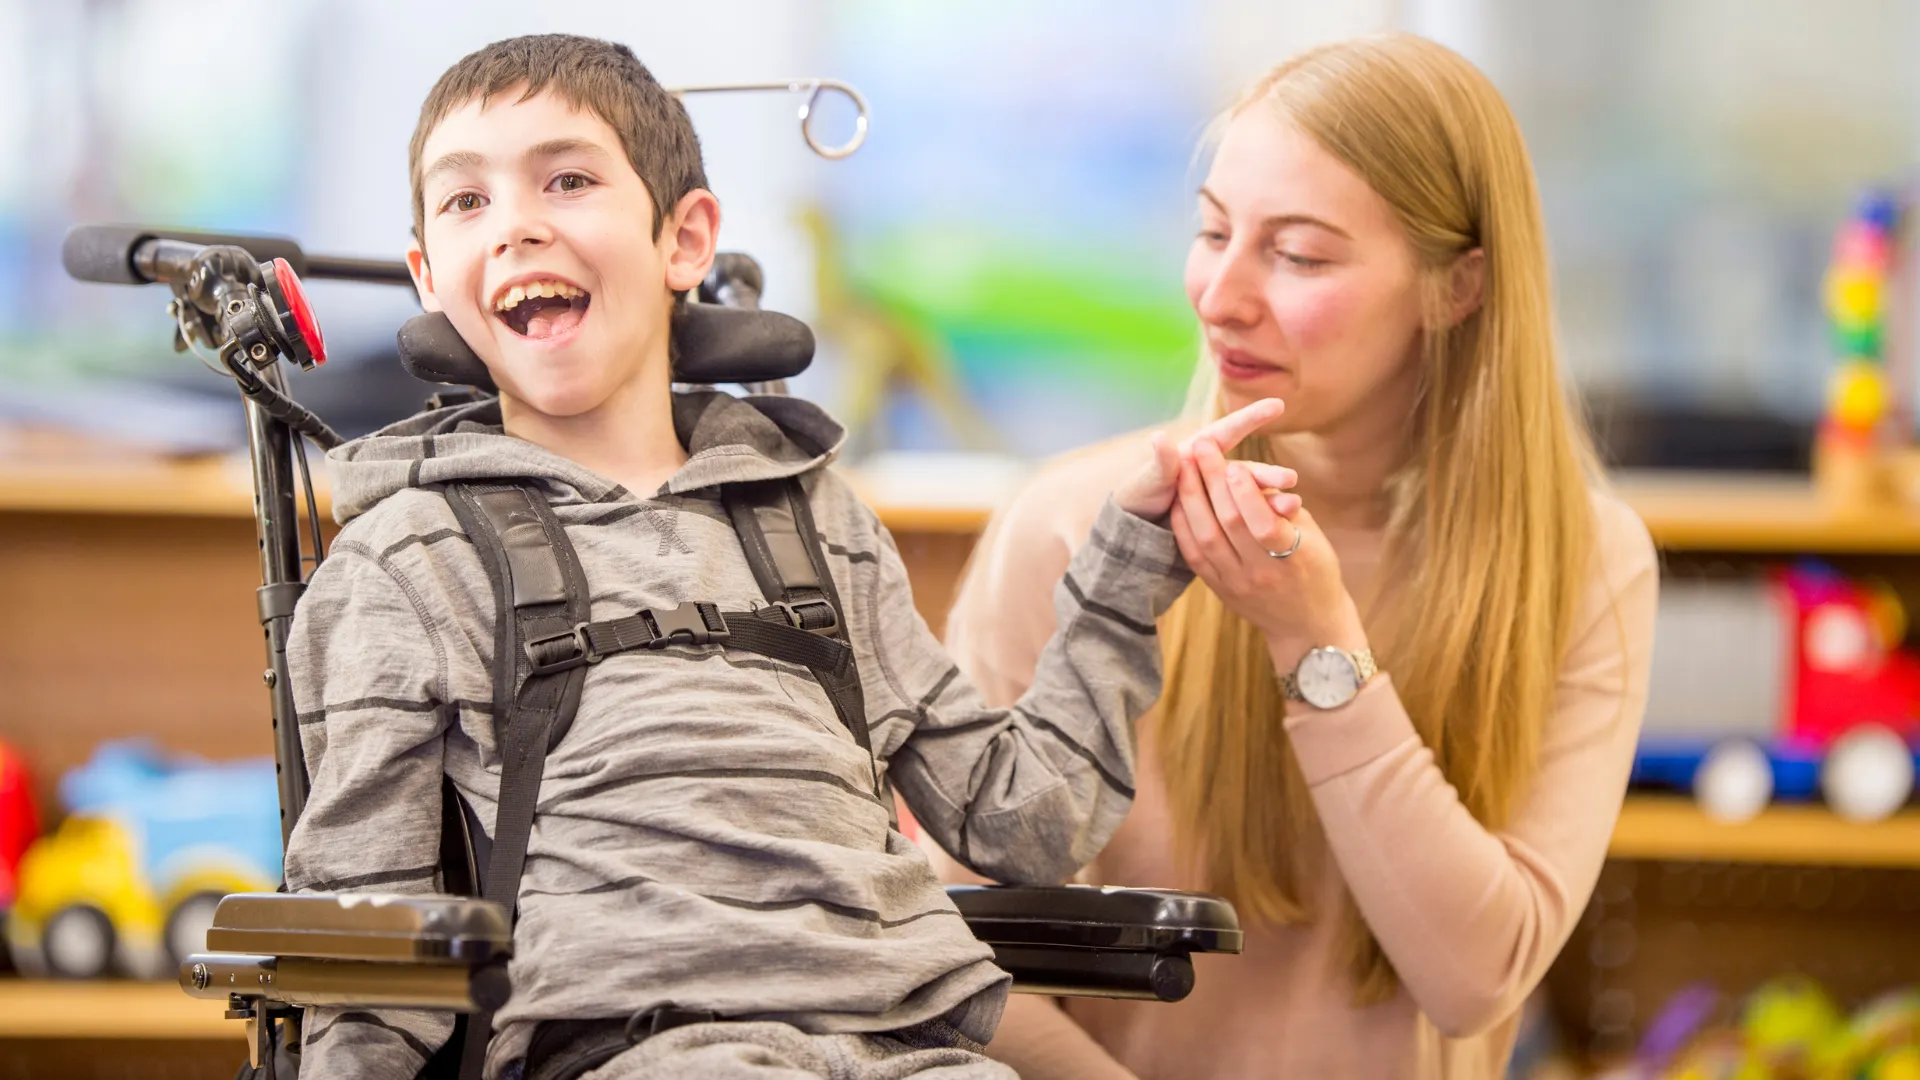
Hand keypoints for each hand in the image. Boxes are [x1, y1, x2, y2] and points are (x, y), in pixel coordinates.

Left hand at [1114, 398, 1293, 520]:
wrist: (1137, 529)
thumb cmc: (1140, 497)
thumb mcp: (1148, 481)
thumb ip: (1161, 463)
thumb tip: (1160, 438)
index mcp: (1198, 454)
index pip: (1227, 431)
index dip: (1251, 418)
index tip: (1277, 405)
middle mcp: (1216, 472)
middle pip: (1246, 470)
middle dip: (1269, 474)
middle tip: (1290, 479)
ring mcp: (1223, 495)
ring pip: (1252, 496)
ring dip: (1272, 500)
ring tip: (1293, 506)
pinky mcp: (1227, 518)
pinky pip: (1248, 519)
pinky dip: (1265, 520)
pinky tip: (1285, 523)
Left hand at [1168, 436, 1365, 665]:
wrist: (1307, 626)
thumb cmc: (1316, 570)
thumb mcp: (1312, 537)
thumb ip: (1284, 508)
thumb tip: (1256, 475)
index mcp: (1292, 558)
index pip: (1262, 523)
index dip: (1245, 493)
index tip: (1233, 463)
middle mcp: (1260, 573)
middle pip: (1228, 523)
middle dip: (1212, 481)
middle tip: (1200, 446)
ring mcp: (1236, 584)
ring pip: (1206, 537)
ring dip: (1191, 498)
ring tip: (1183, 466)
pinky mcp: (1219, 590)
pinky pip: (1194, 555)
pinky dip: (1184, 526)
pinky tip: (1178, 500)